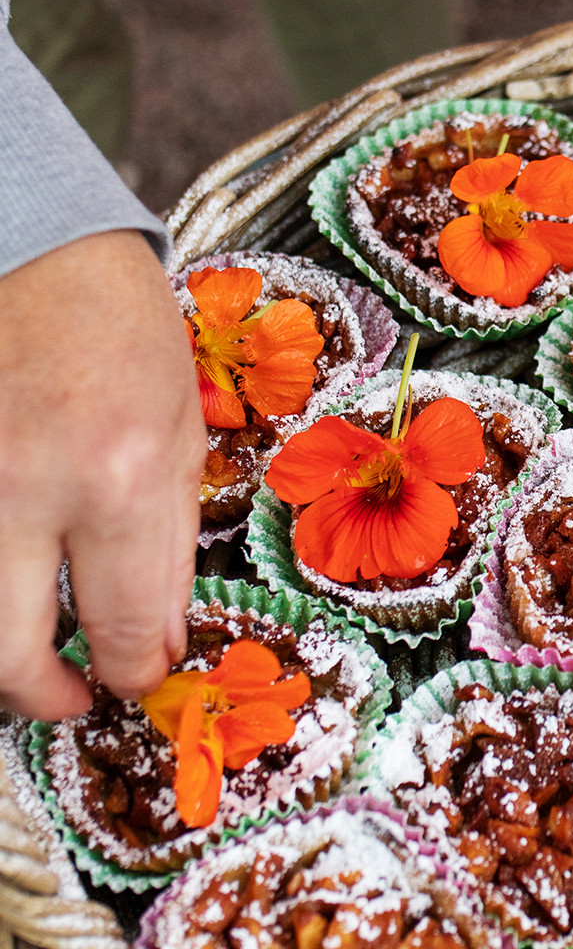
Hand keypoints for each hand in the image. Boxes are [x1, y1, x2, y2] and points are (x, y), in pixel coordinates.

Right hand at [0, 232, 197, 723]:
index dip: (134, 671)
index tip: (139, 676)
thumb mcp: (179, 430)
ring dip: (1, 654)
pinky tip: (13, 585)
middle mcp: (23, 489)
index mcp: (115, 476)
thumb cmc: (114, 328)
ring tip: (32, 656)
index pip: (124, 626)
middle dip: (42, 696)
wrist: (26, 249)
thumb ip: (167, 541)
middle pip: (7, 652)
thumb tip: (159, 638)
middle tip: (69, 698)